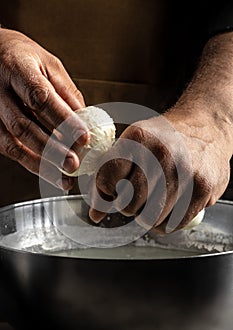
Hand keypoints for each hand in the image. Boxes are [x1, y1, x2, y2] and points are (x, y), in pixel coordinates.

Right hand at [0, 28, 88, 189]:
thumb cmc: (23, 57)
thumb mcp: (49, 64)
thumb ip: (67, 92)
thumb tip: (87, 121)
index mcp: (18, 68)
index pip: (41, 97)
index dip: (62, 120)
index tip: (84, 138)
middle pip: (23, 125)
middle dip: (51, 149)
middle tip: (73, 164)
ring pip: (12, 143)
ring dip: (40, 164)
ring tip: (63, 178)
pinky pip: (8, 148)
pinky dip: (30, 163)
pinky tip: (49, 172)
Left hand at [89, 32, 232, 232]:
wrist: (206, 127)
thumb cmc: (164, 139)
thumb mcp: (133, 145)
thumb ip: (109, 176)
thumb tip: (95, 215)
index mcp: (138, 139)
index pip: (106, 180)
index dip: (107, 189)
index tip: (115, 187)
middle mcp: (161, 154)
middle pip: (128, 205)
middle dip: (129, 205)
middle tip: (139, 193)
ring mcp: (184, 172)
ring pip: (150, 219)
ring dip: (148, 214)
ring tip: (157, 196)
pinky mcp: (202, 188)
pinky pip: (172, 224)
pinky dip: (166, 221)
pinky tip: (170, 204)